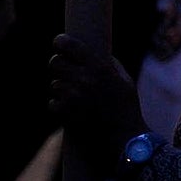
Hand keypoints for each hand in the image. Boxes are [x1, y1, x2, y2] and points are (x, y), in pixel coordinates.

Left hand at [48, 33, 146, 163]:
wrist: (124, 138)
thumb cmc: (128, 109)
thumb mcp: (126, 82)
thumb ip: (112, 65)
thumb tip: (100, 54)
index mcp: (99, 67)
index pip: (70, 45)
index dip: (60, 42)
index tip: (59, 43)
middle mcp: (84, 79)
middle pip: (55, 62)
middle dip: (58, 65)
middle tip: (63, 71)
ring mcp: (73, 96)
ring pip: (54, 85)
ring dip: (61, 89)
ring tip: (73, 96)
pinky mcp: (67, 113)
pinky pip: (52, 103)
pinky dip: (58, 106)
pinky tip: (69, 109)